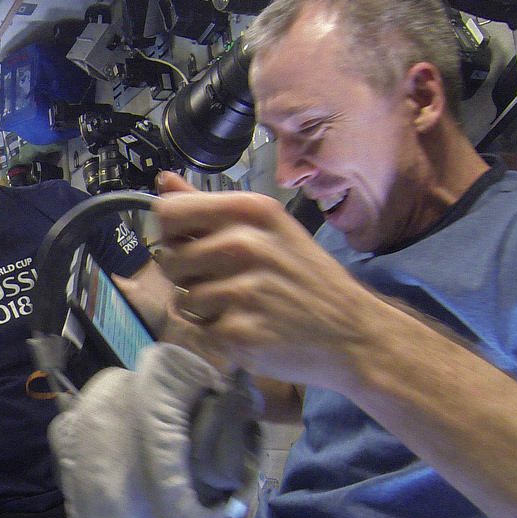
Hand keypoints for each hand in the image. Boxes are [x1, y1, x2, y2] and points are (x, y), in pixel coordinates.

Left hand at [150, 171, 400, 392]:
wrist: (352, 333)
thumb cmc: (307, 278)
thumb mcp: (269, 228)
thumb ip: (210, 206)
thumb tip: (164, 183)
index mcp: (251, 211)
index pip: (169, 211)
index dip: (172, 232)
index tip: (191, 243)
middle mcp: (243, 245)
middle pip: (169, 258)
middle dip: (187, 274)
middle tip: (225, 281)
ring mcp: (240, 290)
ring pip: (181, 297)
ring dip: (202, 307)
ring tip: (240, 306)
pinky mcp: (236, 333)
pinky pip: (196, 330)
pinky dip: (214, 335)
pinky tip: (246, 327)